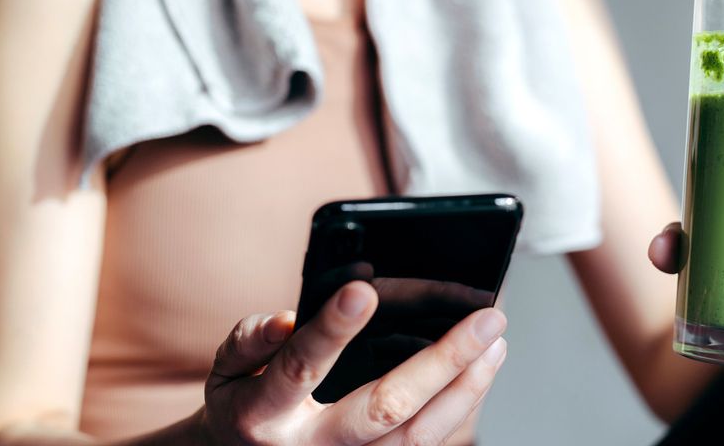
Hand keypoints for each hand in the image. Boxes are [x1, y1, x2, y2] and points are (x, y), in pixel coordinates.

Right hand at [198, 281, 507, 444]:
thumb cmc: (243, 401)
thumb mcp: (227, 368)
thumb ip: (251, 339)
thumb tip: (287, 319)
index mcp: (263, 415)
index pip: (300, 366)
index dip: (331, 329)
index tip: (364, 291)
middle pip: (385, 409)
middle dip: (443, 361)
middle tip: (487, 318)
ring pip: (417, 436)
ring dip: (465, 387)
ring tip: (496, 341)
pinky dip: (458, 409)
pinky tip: (480, 372)